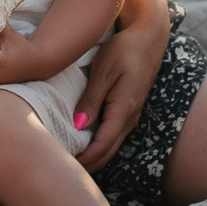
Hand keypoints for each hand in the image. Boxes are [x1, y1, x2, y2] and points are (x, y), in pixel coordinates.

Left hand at [72, 0, 168, 171]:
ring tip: (65, 158)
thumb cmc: (124, 49)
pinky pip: (112, 137)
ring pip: (110, 147)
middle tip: (58, 168)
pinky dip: (97, 146)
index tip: (60, 165)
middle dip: (85, 164)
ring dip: (91, 157)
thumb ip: (91, 99)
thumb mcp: (104, 71)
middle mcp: (130, 119)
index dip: (81, 160)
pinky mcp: (128, 111)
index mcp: (123, 110)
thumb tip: (77, 126)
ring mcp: (131, 116)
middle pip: (106, 153)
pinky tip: (80, 142)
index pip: (101, 147)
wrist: (148, 37)